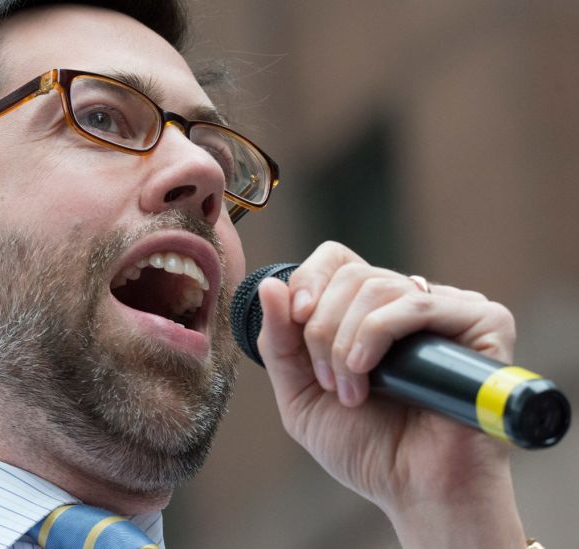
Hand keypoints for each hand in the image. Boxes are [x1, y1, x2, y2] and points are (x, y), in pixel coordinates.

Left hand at [256, 242, 523, 544]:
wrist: (416, 492)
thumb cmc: (366, 448)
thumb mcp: (300, 393)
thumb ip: (279, 341)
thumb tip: (269, 285)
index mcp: (370, 312)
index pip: (336, 260)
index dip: (308, 282)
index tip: (295, 320)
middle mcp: (410, 303)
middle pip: (350, 274)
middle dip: (322, 329)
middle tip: (328, 382)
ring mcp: (449, 311)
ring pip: (378, 285)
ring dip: (346, 341)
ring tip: (352, 392)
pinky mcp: (483, 323)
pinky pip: (417, 302)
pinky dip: (379, 333)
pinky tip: (369, 372)